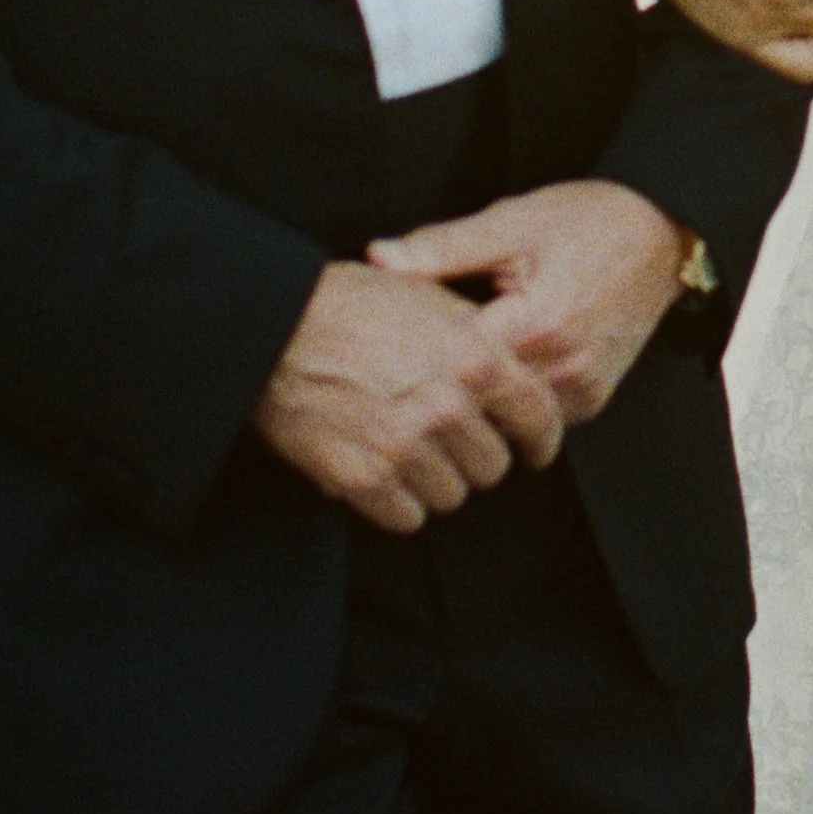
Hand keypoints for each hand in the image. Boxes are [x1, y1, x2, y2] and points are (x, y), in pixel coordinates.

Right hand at [253, 259, 565, 535]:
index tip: (532, 448)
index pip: (539, 418)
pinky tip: (383, 473)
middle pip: (494, 467)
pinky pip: (407, 517)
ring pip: (453, 496)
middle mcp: (448, 405)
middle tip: (448, 441)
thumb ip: (478, 335)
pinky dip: (398, 503)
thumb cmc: (348, 302)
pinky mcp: (364, 478)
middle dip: (475, 456)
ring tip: (408, 452)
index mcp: (476, 357)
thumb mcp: (430, 296)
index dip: (540, 439)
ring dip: (435, 481)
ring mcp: (405, 445)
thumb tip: (512, 366)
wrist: (273, 324)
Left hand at [374, 179, 691, 428]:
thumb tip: (376, 258)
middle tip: (399, 390)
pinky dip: (506, 407)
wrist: (664, 231)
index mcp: (538, 323)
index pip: (455, 370)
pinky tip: (482, 385)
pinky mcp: (592, 399)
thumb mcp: (511, 223)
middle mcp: (565, 367)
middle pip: (478, 406)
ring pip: (504, 421)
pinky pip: (534, 418)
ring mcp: (583, 390)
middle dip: (438, 399)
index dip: (414, 368)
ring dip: (473, 408)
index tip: (383, 366)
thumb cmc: (588, 219)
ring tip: (435, 390)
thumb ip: (441, 248)